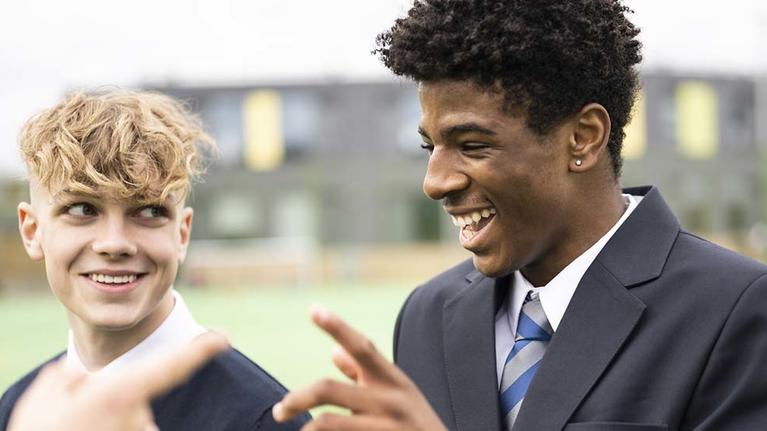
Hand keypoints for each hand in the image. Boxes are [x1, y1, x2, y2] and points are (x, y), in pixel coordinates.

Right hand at [8, 332, 228, 430]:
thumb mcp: (45, 397)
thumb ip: (67, 380)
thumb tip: (74, 377)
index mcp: (121, 392)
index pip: (171, 367)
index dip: (199, 351)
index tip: (224, 338)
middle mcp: (137, 418)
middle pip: (133, 403)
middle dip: (108, 408)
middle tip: (77, 420)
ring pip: (124, 424)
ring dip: (102, 426)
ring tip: (74, 430)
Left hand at [272, 306, 447, 430]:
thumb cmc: (413, 426)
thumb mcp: (397, 396)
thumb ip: (364, 375)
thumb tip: (334, 352)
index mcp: (393, 380)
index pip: (362, 346)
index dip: (337, 326)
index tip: (313, 308)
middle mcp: (390, 400)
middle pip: (327, 389)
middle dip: (296, 399)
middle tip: (280, 411)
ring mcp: (386, 428)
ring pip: (327, 423)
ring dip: (307, 429)